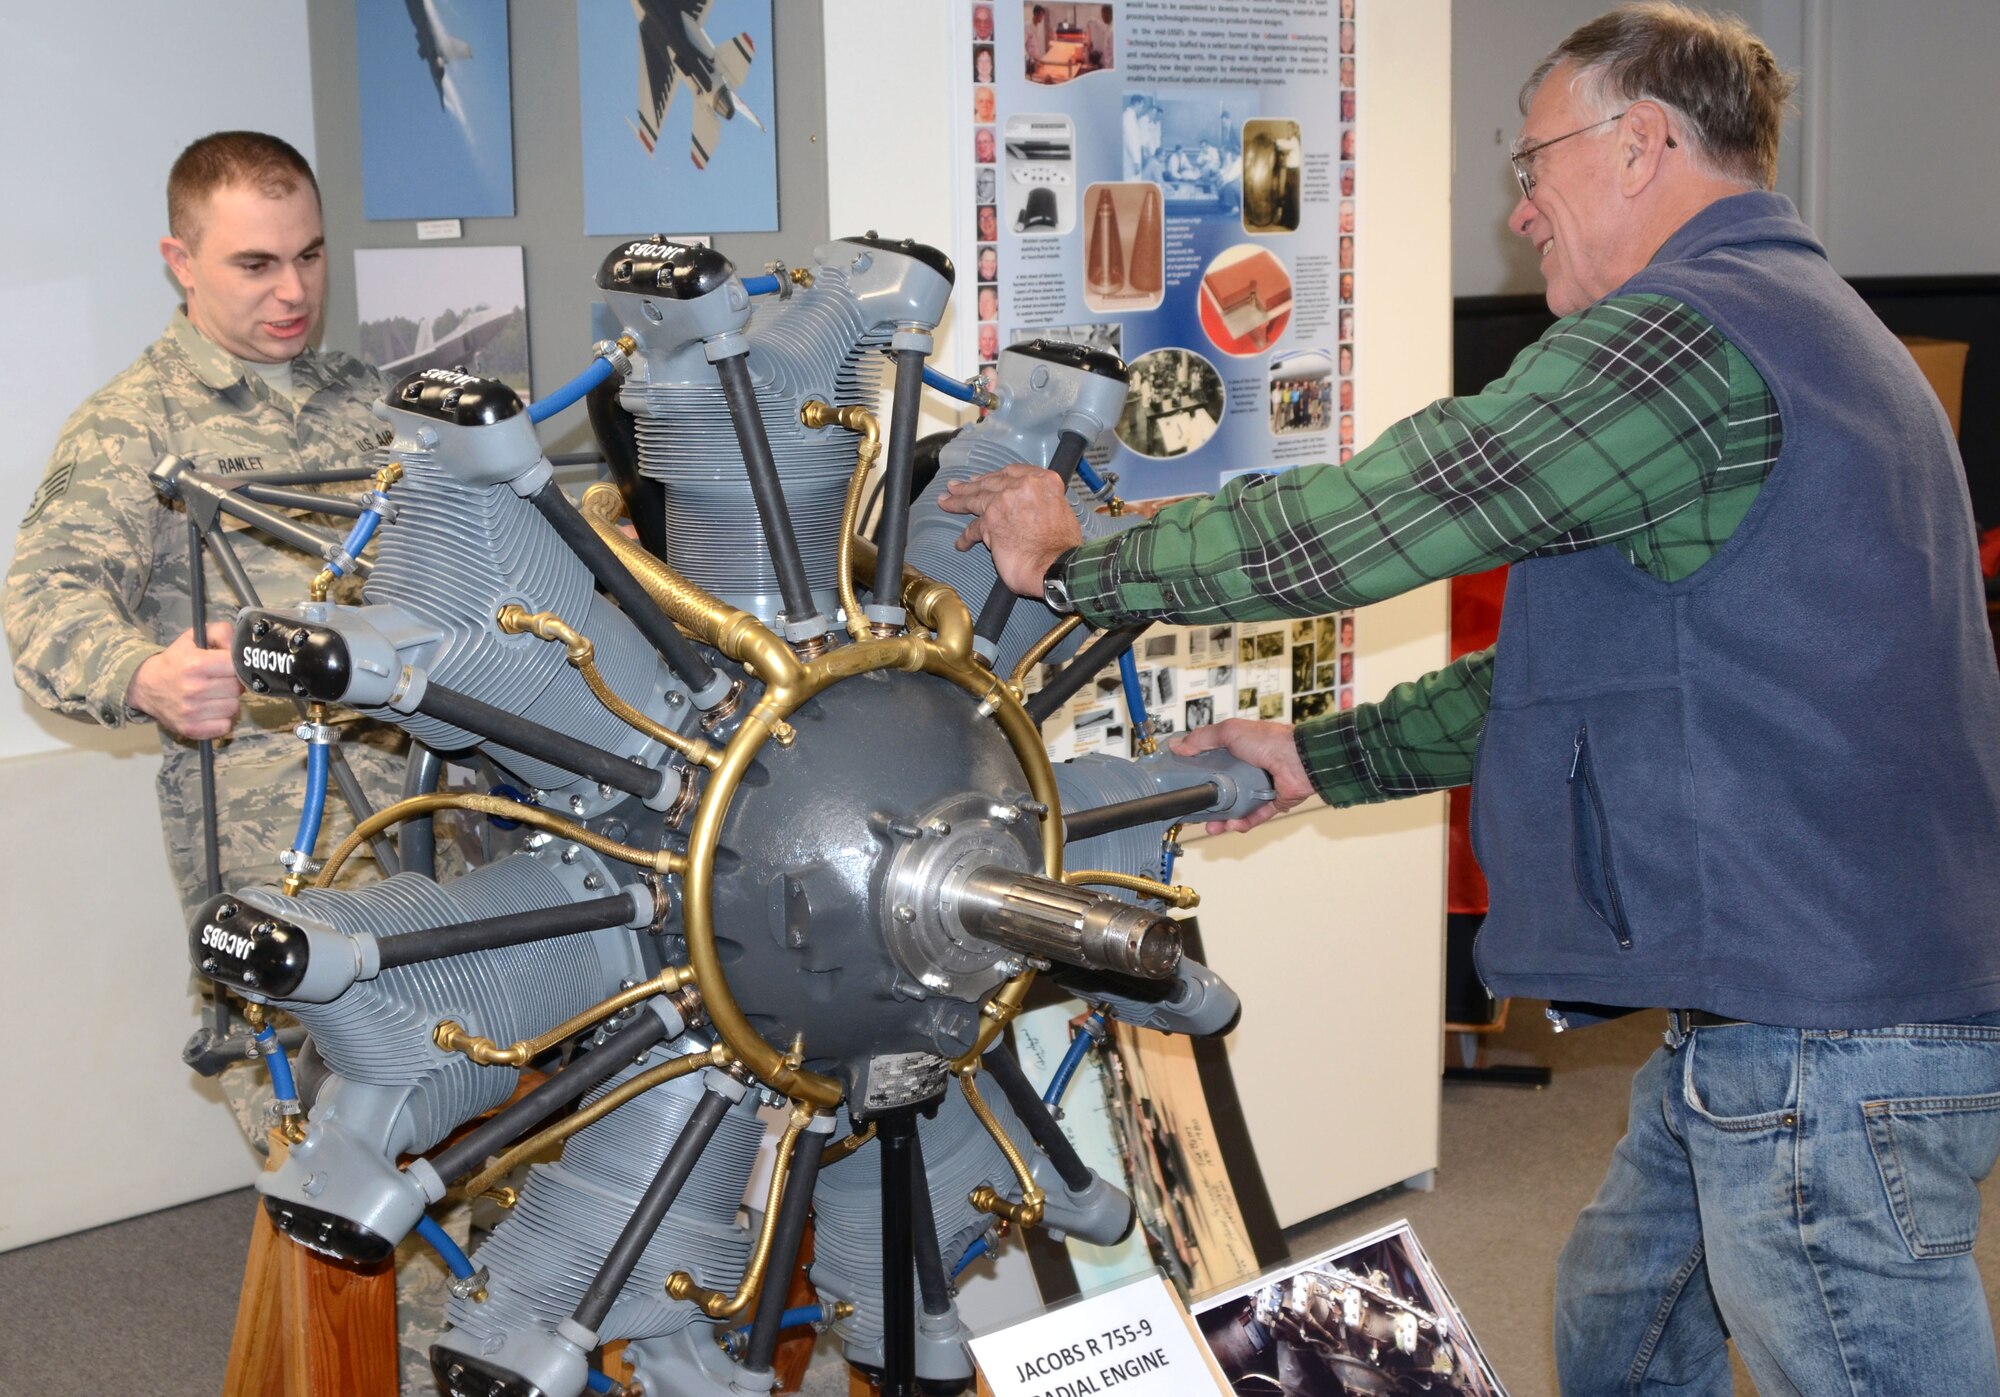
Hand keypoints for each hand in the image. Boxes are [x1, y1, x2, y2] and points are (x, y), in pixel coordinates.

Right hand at [127, 622, 242, 739]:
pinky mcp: (191, 729)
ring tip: (213, 695)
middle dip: (233, 683)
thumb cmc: (176, 661)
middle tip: (220, 680)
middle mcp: (194, 689)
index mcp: (196, 664)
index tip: (228, 666)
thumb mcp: (194, 638)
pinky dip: (221, 719)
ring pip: (234, 708)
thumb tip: (239, 647)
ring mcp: (192, 712)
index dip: (237, 665)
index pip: (236, 666)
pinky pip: (225, 726)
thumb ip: (221, 632)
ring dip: (227, 701)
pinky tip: (210, 710)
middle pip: (238, 688)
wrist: (145, 686)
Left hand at [937, 464, 1082, 597]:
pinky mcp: (991, 523)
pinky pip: (973, 529)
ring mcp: (1003, 502)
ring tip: (945, 501)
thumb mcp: (1061, 509)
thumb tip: (1029, 507)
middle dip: (971, 486)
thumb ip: (1041, 501)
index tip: (984, 479)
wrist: (1058, 565)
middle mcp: (1022, 486)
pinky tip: (961, 543)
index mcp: (1043, 481)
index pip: (1011, 472)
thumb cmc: (1063, 545)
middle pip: (990, 483)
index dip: (993, 476)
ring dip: (957, 501)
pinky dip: (966, 538)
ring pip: (975, 500)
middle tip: (956, 487)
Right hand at [1170, 719, 1314, 832]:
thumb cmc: (1270, 740)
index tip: (1183, 785)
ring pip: (1235, 808)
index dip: (1196, 775)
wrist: (1299, 758)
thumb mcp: (1229, 731)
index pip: (1210, 765)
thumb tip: (1179, 745)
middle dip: (1207, 804)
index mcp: (1236, 750)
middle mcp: (1247, 769)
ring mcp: (1259, 787)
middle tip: (1195, 812)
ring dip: (1222, 819)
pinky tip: (1232, 825)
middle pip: (1221, 790)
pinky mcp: (1271, 802)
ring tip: (1212, 826)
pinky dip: (1243, 822)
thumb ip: (1202, 738)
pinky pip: (1254, 816)